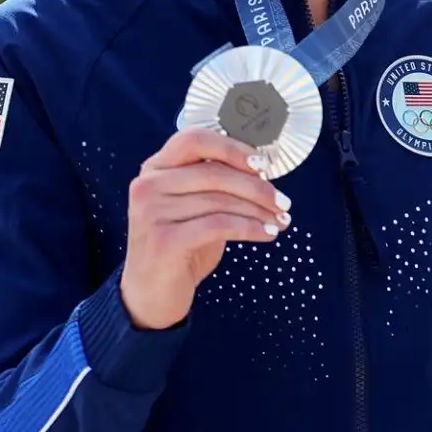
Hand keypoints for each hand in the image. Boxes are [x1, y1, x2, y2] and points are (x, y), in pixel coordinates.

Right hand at [120, 129, 291, 329]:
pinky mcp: (163, 240)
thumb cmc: (182, 244)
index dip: (233, 148)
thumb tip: (263, 169)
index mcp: (156, 168)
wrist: (151, 293)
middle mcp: (148, 185)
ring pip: (221, 200)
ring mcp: (151, 212)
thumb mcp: (196, 207)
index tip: (264, 165)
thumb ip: (216, 183)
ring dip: (260, 211)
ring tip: (280, 221)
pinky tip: (267, 234)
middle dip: (258, 188)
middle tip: (284, 202)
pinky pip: (220, 225)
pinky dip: (250, 228)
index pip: (194, 139)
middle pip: (216, 173)